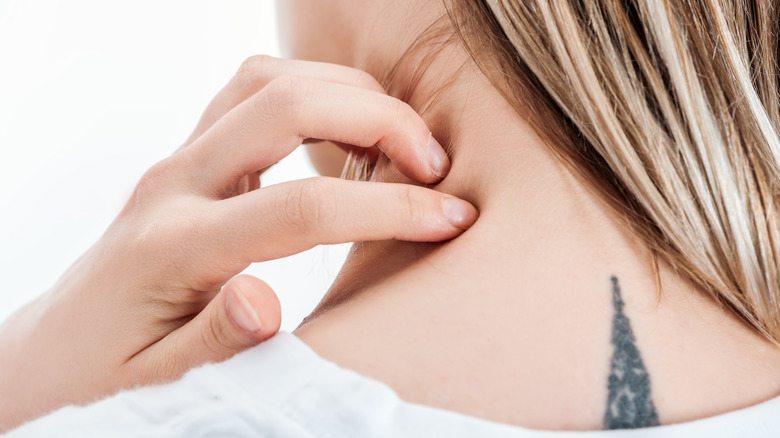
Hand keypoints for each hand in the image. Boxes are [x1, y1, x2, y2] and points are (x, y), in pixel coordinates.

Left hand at [0, 55, 477, 430]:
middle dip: (380, 120)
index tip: (451, 218)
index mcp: (174, 248)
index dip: (391, 210)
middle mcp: (174, 185)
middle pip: (287, 104)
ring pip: (268, 80)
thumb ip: (213, 345)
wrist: (55, 352)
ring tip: (400, 142)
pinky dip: (314, 93)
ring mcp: (178, 161)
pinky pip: (253, 92)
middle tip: (435, 165)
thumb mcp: (158, 387)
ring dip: (347, 93)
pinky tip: (347, 134)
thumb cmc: (107, 378)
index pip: (303, 209)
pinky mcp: (188, 157)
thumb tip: (265, 301)